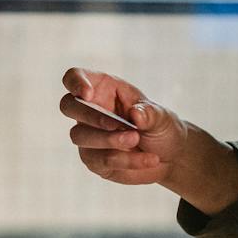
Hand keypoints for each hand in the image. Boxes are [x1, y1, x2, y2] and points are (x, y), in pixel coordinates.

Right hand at [60, 67, 237, 213]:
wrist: (170, 156)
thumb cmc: (160, 127)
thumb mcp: (162, 116)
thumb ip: (150, 113)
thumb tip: (135, 114)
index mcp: (103, 89)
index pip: (74, 77)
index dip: (75, 82)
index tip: (87, 94)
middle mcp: (90, 110)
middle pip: (68, 105)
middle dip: (89, 115)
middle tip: (116, 124)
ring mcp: (88, 136)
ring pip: (79, 135)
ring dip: (108, 139)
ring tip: (136, 139)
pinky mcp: (93, 160)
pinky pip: (101, 160)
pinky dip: (126, 160)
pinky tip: (149, 159)